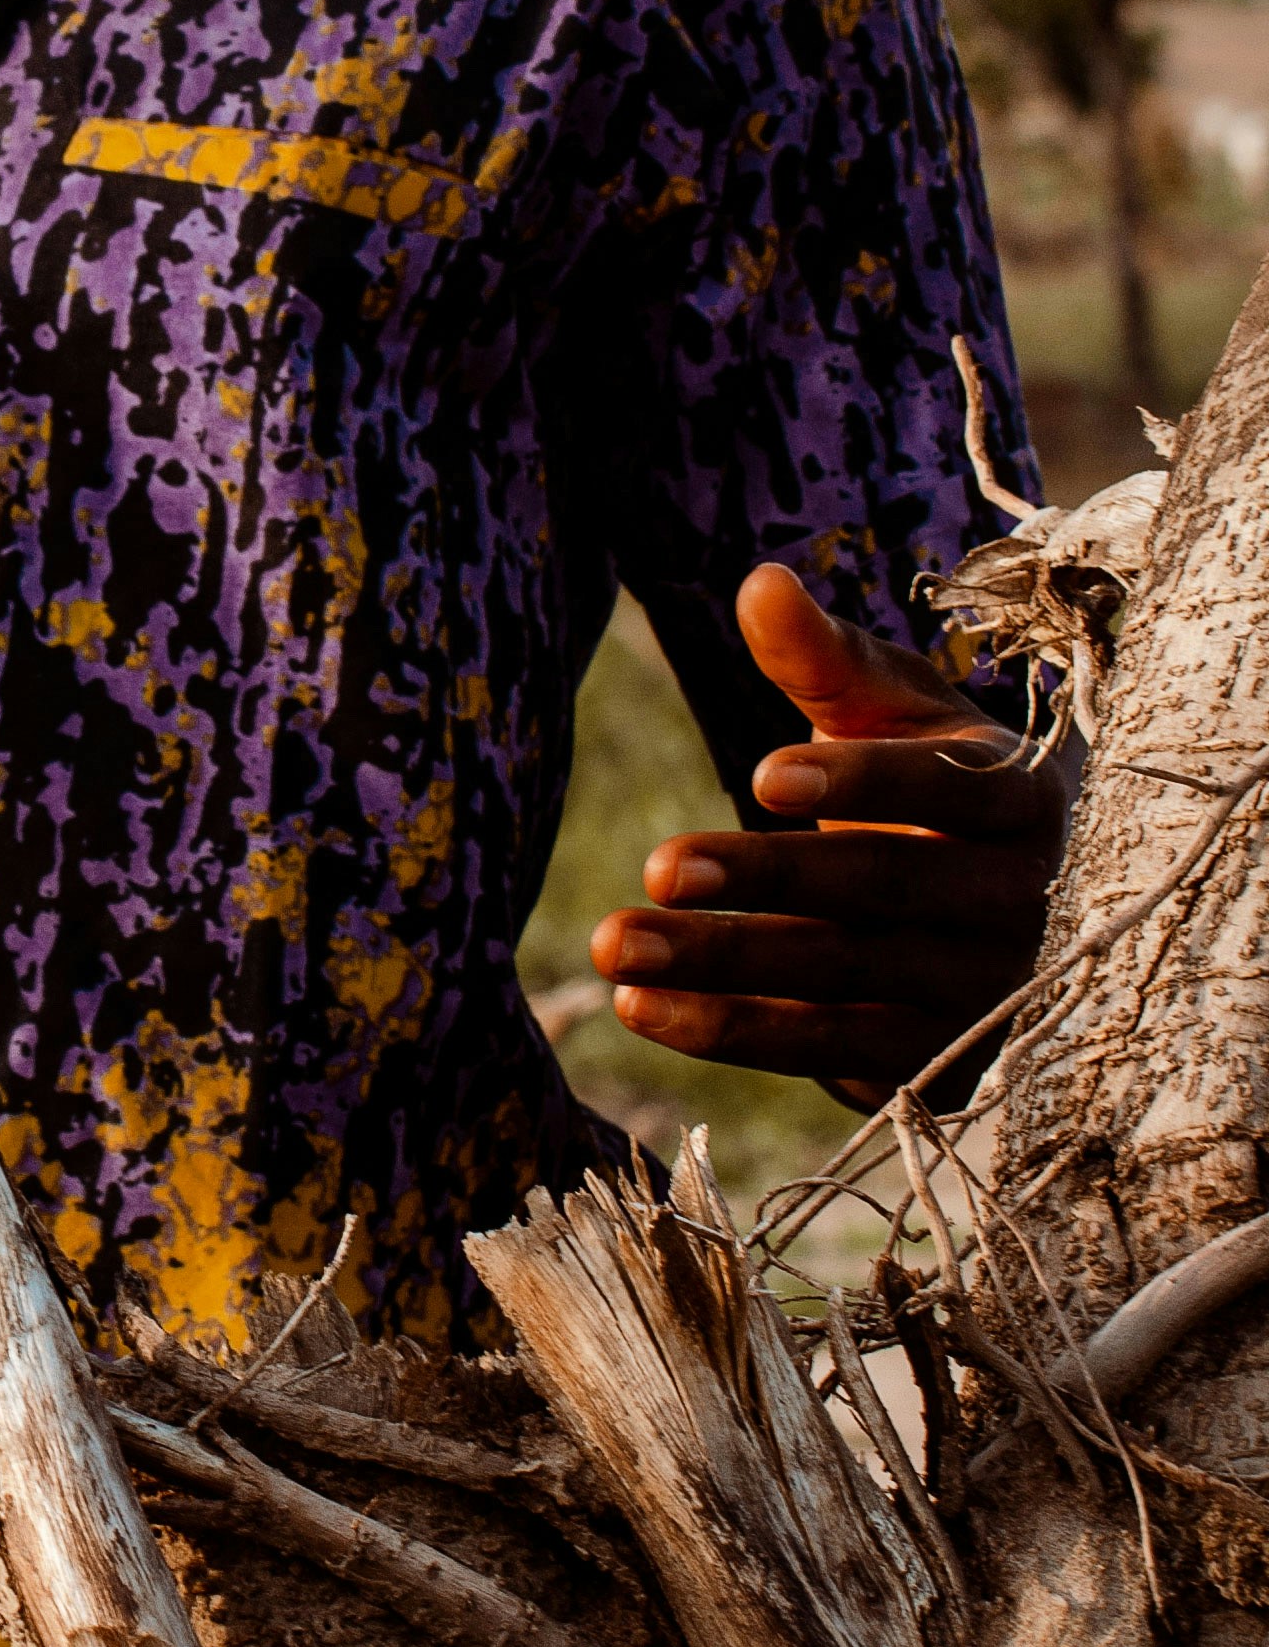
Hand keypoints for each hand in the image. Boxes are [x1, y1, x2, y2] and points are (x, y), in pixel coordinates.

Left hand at [587, 561, 1064, 1107]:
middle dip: (766, 881)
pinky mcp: (938, 1063)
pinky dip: (732, 1032)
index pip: (945, 789)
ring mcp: (983, 993)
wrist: (1032, 915)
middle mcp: (1017, 901)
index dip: (861, 785)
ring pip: (843, 980)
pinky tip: (641, 1007)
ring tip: (613, 945)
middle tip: (656, 868)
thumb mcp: (898, 716)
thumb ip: (829, 658)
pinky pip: (826, 1050)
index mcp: (1017, 796)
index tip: (763, 774)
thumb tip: (759, 583)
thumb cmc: (943, 786)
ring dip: (724, 967)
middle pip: (882, 890)